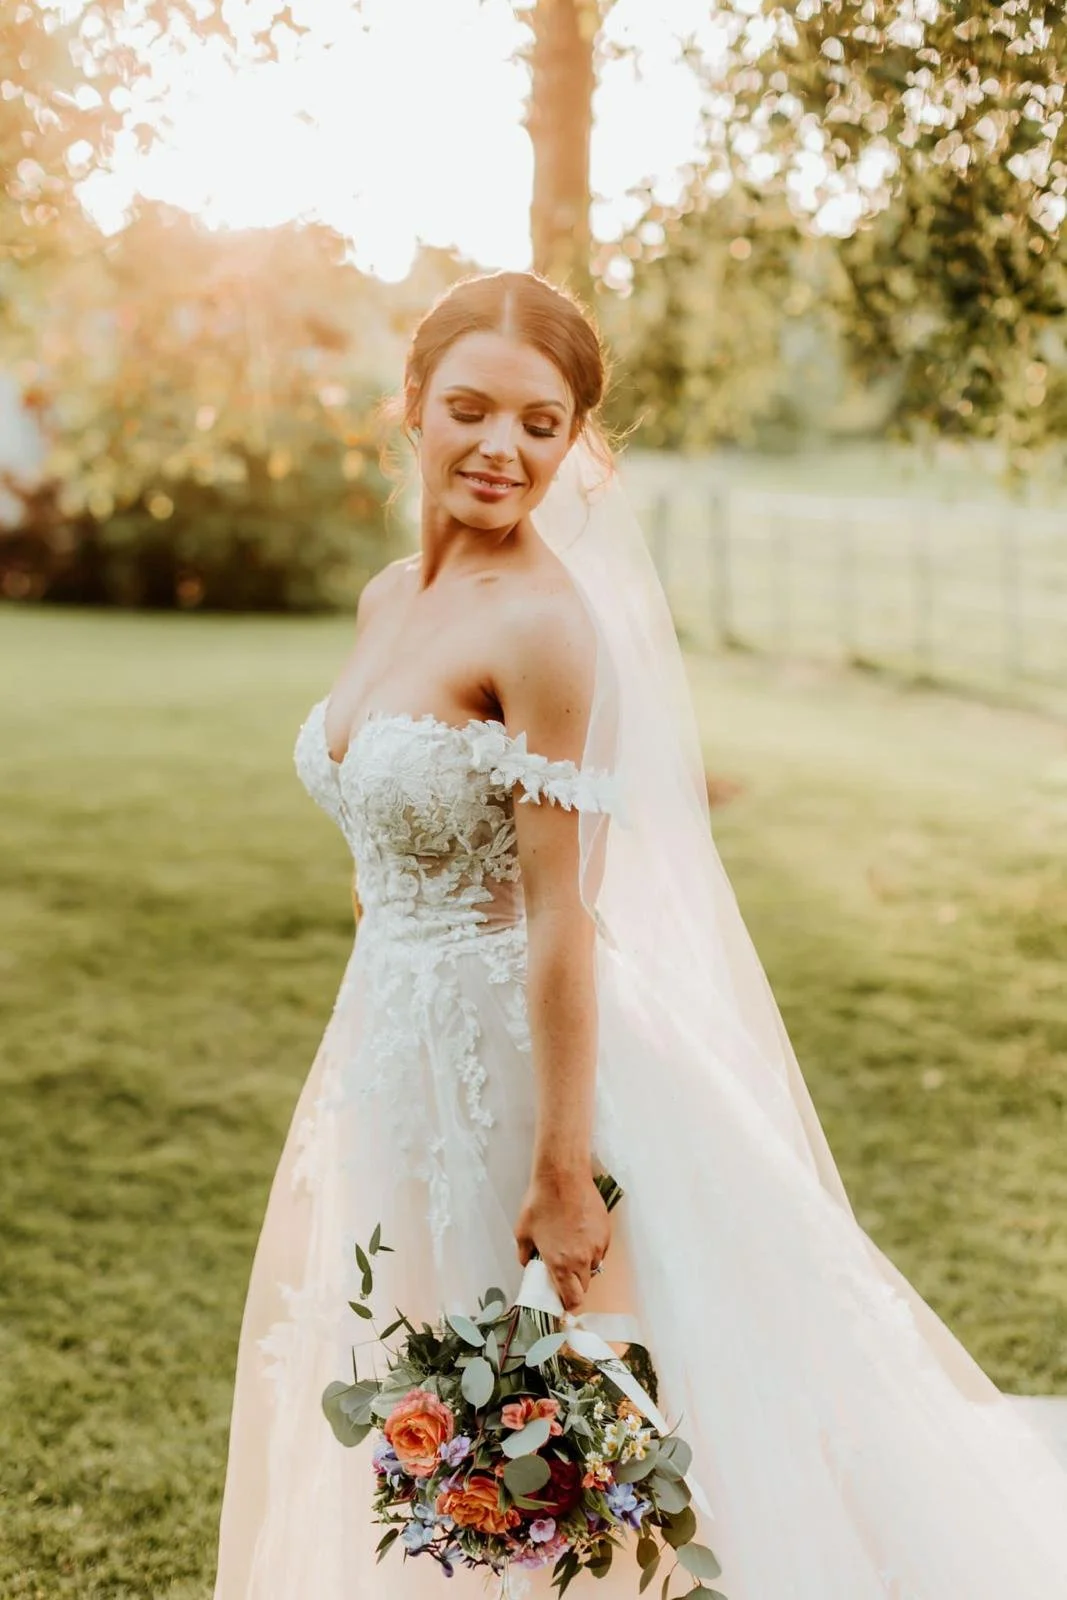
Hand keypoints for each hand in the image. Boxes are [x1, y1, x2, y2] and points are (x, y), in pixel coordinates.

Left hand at [514, 1167, 611, 1313]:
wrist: (563, 1177)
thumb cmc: (540, 1203)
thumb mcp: (522, 1232)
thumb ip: (525, 1255)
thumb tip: (528, 1264)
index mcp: (560, 1264)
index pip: (573, 1299)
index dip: (569, 1306)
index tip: (564, 1304)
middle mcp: (582, 1259)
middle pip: (584, 1286)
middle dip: (574, 1285)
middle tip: (563, 1273)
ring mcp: (597, 1246)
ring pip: (593, 1267)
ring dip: (583, 1266)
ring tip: (570, 1248)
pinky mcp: (605, 1232)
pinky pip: (600, 1250)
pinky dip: (591, 1249)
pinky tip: (579, 1234)